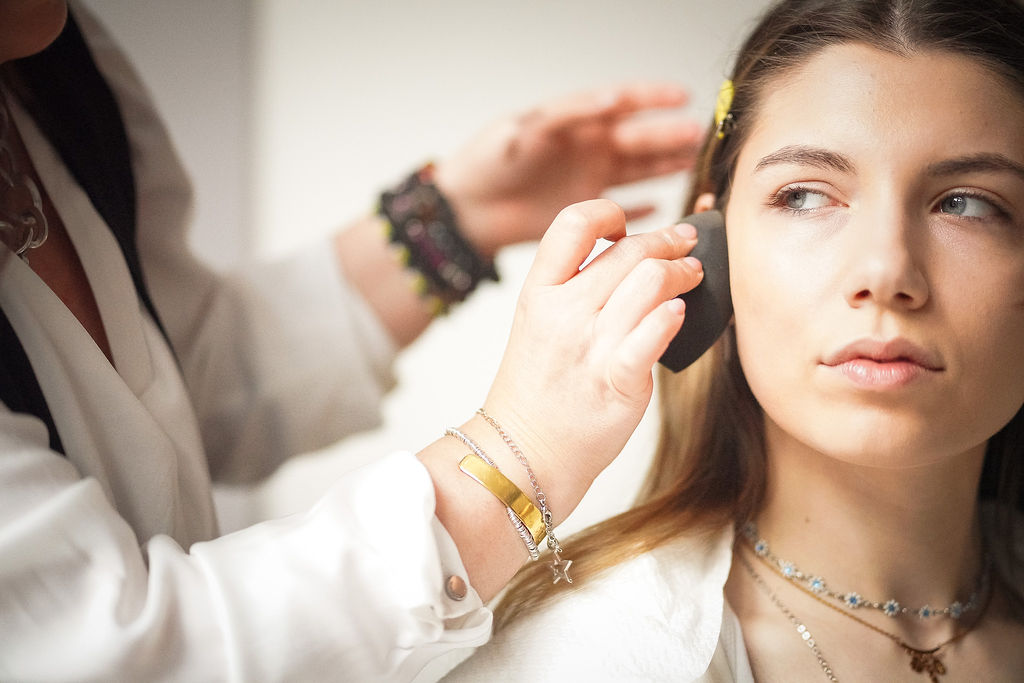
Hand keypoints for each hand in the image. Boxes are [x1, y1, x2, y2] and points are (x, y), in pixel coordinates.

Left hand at [434, 83, 702, 256]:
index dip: (651, 98)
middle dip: (668, 135)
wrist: (463, 210)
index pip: (619, 104)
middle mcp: (585, 149)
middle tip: (698, 136)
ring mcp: (587, 179)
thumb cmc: (482, 165)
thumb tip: (606, 100)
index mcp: (572, 124)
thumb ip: (561, 117)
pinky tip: (662, 207)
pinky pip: (621, 208)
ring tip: (694, 162)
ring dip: (665, 166)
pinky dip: (642, 210)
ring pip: (637, 169)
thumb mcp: (516, 132)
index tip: (681, 95)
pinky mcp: (583, 211)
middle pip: (637, 138)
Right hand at [478, 199, 703, 518]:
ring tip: (693, 276)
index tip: (625, 227)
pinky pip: (655, 332)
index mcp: (539, 292)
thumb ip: (574, 288)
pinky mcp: (618, 379)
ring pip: (651, 280)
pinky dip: (674, 315)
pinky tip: (680, 313)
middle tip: (686, 243)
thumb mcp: (538, 324)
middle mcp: (563, 312)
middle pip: (628, 249)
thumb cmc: (537, 391)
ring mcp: (590, 345)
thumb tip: (629, 256)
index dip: (607, 213)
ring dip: (683, 271)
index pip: (573, 223)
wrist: (523, 454)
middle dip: (668, 240)